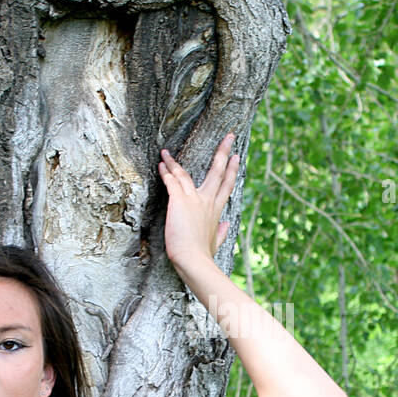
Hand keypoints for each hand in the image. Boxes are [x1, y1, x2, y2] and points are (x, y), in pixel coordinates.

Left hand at [159, 134, 239, 264]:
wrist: (194, 260)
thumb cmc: (203, 255)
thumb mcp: (215, 243)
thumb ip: (221, 232)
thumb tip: (226, 225)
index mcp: (216, 210)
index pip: (226, 185)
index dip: (232, 169)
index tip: (237, 156)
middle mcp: (207, 201)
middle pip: (217, 171)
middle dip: (223, 152)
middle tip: (229, 136)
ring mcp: (194, 199)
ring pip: (185, 173)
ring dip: (174, 161)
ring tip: (166, 152)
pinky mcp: (179, 201)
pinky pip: (171, 181)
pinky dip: (165, 171)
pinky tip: (160, 163)